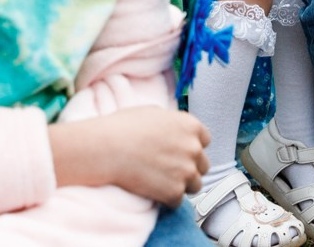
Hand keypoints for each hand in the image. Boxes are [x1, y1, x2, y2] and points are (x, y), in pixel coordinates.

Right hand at [50, 106, 207, 204]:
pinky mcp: (175, 192)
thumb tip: (174, 129)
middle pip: (202, 165)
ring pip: (195, 185)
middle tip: (170, 169)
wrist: (108, 149)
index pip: (205, 141)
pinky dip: (168, 199)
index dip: (192, 147)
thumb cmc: (124, 128)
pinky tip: (154, 191)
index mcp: (191, 126)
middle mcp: (193, 148)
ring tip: (162, 182)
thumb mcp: (154, 113)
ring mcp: (186, 171)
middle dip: (189, 167)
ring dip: (182, 185)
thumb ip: (172, 123)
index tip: (181, 152)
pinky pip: (179, 201)